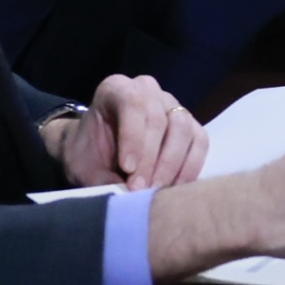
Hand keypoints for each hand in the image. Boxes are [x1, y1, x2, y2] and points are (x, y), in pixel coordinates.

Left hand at [56, 75, 204, 190]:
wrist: (99, 153)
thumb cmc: (89, 155)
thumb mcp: (85, 166)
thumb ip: (103, 178)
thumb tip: (128, 195)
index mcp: (116, 89)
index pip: (133, 104)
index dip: (133, 138)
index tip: (127, 169)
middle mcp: (148, 90)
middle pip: (160, 119)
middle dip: (152, 158)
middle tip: (141, 188)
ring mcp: (173, 105)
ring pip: (183, 129)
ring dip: (172, 164)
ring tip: (156, 189)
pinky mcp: (192, 125)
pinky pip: (199, 142)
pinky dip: (189, 167)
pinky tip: (174, 187)